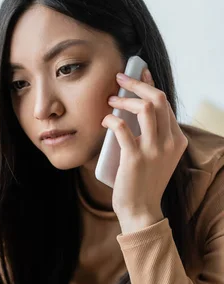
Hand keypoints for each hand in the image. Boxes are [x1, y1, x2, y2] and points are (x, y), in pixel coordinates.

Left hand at [102, 67, 187, 231]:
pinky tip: (105, 121)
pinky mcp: (135, 158)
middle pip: (158, 99)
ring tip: (111, 99)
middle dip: (138, 83)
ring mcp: (154, 150)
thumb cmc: (144, 183)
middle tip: (119, 78)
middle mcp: (170, 142)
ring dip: (125, 99)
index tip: (139, 72)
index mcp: (177, 140)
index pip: (165, 104)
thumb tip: (133, 110)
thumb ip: (153, 136)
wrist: (141, 211)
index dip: (150, 84)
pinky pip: (122, 128)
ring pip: (145, 108)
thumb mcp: (157, 157)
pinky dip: (111, 119)